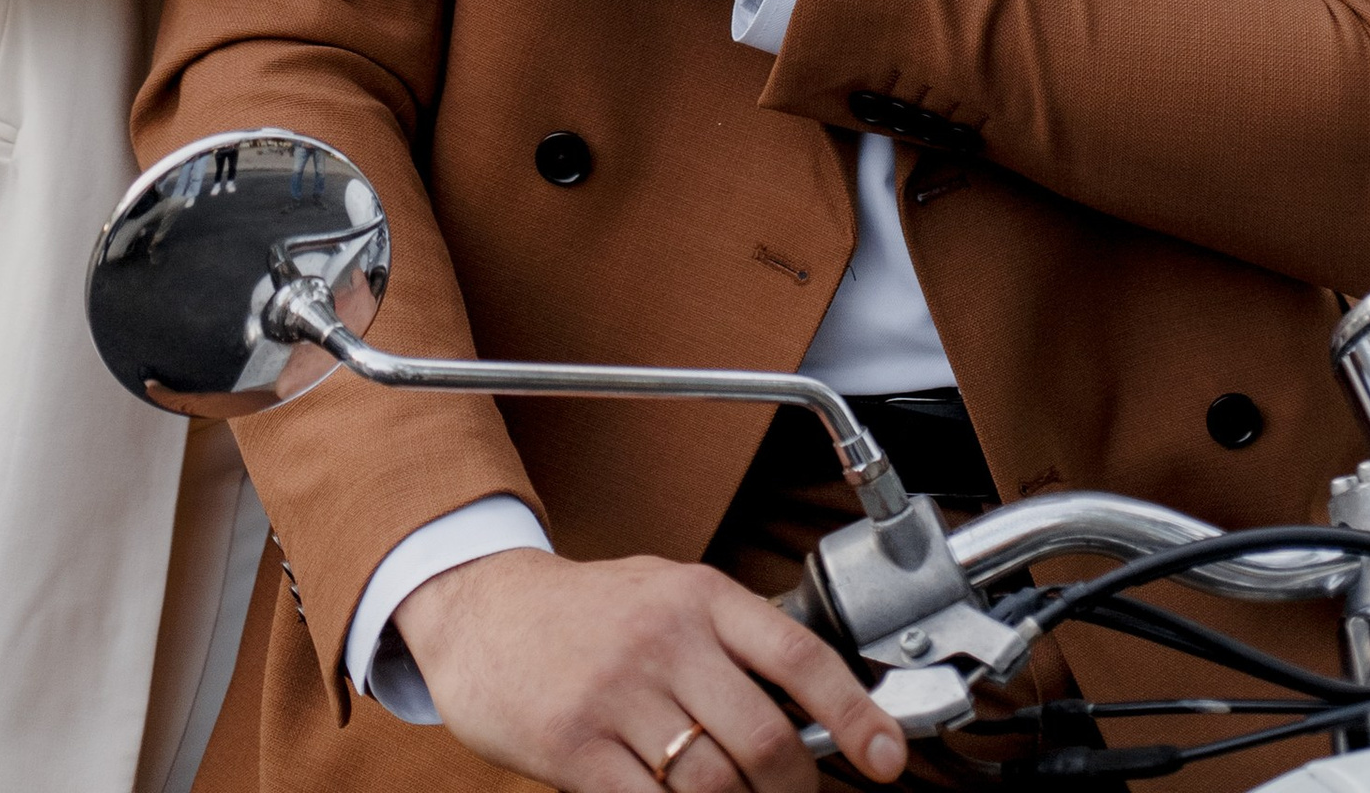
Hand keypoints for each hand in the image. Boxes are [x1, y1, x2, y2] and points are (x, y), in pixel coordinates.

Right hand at [393, 546, 904, 792]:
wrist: (481, 609)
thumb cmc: (587, 612)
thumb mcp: (664, 596)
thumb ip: (730, 643)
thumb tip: (815, 713)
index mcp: (697, 595)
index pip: (797, 654)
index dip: (854, 712)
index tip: (888, 759)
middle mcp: (663, 637)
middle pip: (764, 738)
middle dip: (790, 789)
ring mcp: (617, 692)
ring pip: (714, 785)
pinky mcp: (574, 744)